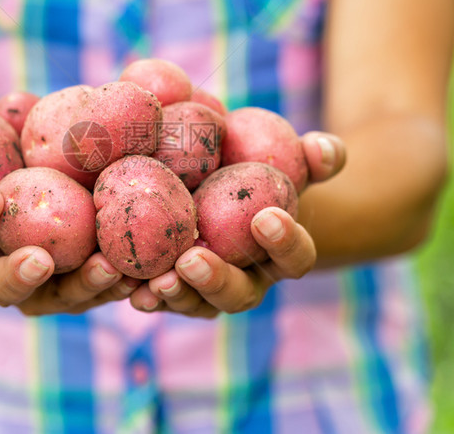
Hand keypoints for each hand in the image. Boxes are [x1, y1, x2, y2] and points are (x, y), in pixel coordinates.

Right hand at [0, 122, 140, 314]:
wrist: (18, 208)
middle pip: (3, 286)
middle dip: (20, 275)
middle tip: (39, 259)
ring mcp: (39, 292)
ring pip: (59, 298)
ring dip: (84, 286)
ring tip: (108, 267)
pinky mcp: (78, 294)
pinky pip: (98, 295)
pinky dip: (119, 285)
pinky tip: (140, 273)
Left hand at [128, 132, 345, 317]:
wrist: (223, 183)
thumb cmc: (260, 166)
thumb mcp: (288, 157)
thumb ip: (315, 155)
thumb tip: (323, 150)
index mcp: (282, 253)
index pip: (295, 257)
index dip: (286, 243)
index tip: (265, 218)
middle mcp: (248, 280)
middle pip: (239, 295)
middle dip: (217, 281)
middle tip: (192, 260)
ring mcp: (208, 291)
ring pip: (197, 304)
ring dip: (177, 295)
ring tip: (158, 281)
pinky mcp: (173, 289)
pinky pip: (160, 299)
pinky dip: (145, 295)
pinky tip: (130, 286)